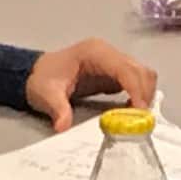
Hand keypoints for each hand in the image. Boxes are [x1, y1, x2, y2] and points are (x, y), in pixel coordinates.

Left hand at [24, 35, 154, 129]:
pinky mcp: (114, 73)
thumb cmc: (42, 79)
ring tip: (135, 117)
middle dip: (144, 95)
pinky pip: (135, 82)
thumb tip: (63, 126)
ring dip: (144, 95)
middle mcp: (108, 53)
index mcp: (95, 53)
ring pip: (142, 75)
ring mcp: (113, 62)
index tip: (139, 112)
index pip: (125, 69)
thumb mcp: (46, 95)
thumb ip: (58, 109)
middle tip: (140, 120)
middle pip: (140, 70)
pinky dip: (138, 96)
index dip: (136, 90)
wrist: (35, 74)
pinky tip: (130, 111)